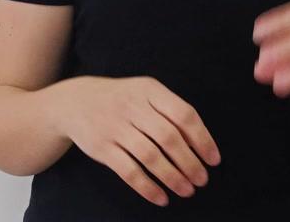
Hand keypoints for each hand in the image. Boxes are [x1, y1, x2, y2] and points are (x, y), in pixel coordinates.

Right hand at [54, 76, 220, 207]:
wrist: (76, 102)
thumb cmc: (122, 100)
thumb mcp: (145, 93)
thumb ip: (171, 112)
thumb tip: (201, 144)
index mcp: (150, 90)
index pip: (184, 114)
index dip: (202, 139)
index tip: (213, 160)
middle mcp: (132, 106)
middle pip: (169, 137)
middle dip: (190, 162)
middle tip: (202, 180)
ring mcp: (115, 127)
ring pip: (150, 156)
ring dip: (172, 177)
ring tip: (187, 190)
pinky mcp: (102, 148)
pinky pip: (128, 171)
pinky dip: (147, 187)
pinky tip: (161, 198)